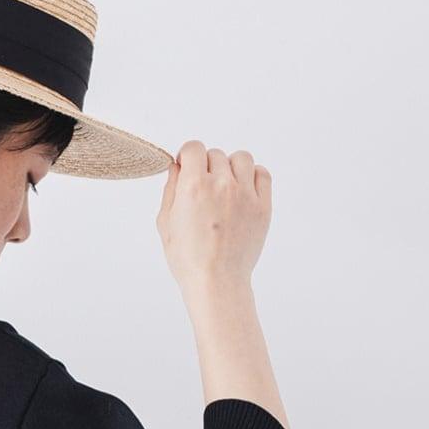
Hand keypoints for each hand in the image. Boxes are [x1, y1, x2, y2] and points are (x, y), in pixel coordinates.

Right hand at [156, 140, 271, 295]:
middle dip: (207, 167)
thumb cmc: (187, 258)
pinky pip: (262, 174)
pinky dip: (253, 176)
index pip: (194, 147)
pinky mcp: (263, 206)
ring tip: (225, 187)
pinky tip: (243, 190)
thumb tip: (177, 167)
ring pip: (241, 158)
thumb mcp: (166, 223)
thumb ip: (171, 189)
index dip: (187, 156)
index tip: (187, 167)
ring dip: (231, 167)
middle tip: (204, 189)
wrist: (216, 281)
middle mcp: (222, 184)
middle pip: (216, 154)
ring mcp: (246, 194)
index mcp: (194, 186)